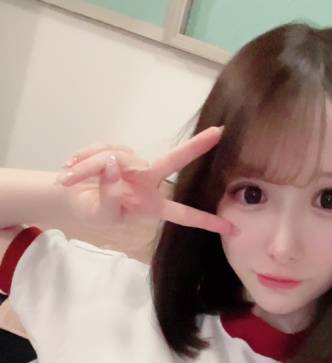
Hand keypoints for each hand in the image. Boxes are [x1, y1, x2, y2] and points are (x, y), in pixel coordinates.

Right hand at [55, 127, 236, 234]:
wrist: (69, 197)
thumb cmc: (92, 211)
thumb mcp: (102, 213)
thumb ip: (110, 193)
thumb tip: (113, 163)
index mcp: (151, 204)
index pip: (182, 213)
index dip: (205, 221)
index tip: (231, 228)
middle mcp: (148, 180)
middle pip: (174, 160)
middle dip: (196, 146)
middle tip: (219, 132)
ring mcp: (133, 163)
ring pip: (119, 156)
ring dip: (89, 166)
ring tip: (69, 176)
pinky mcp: (116, 149)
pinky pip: (102, 148)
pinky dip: (84, 158)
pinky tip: (70, 168)